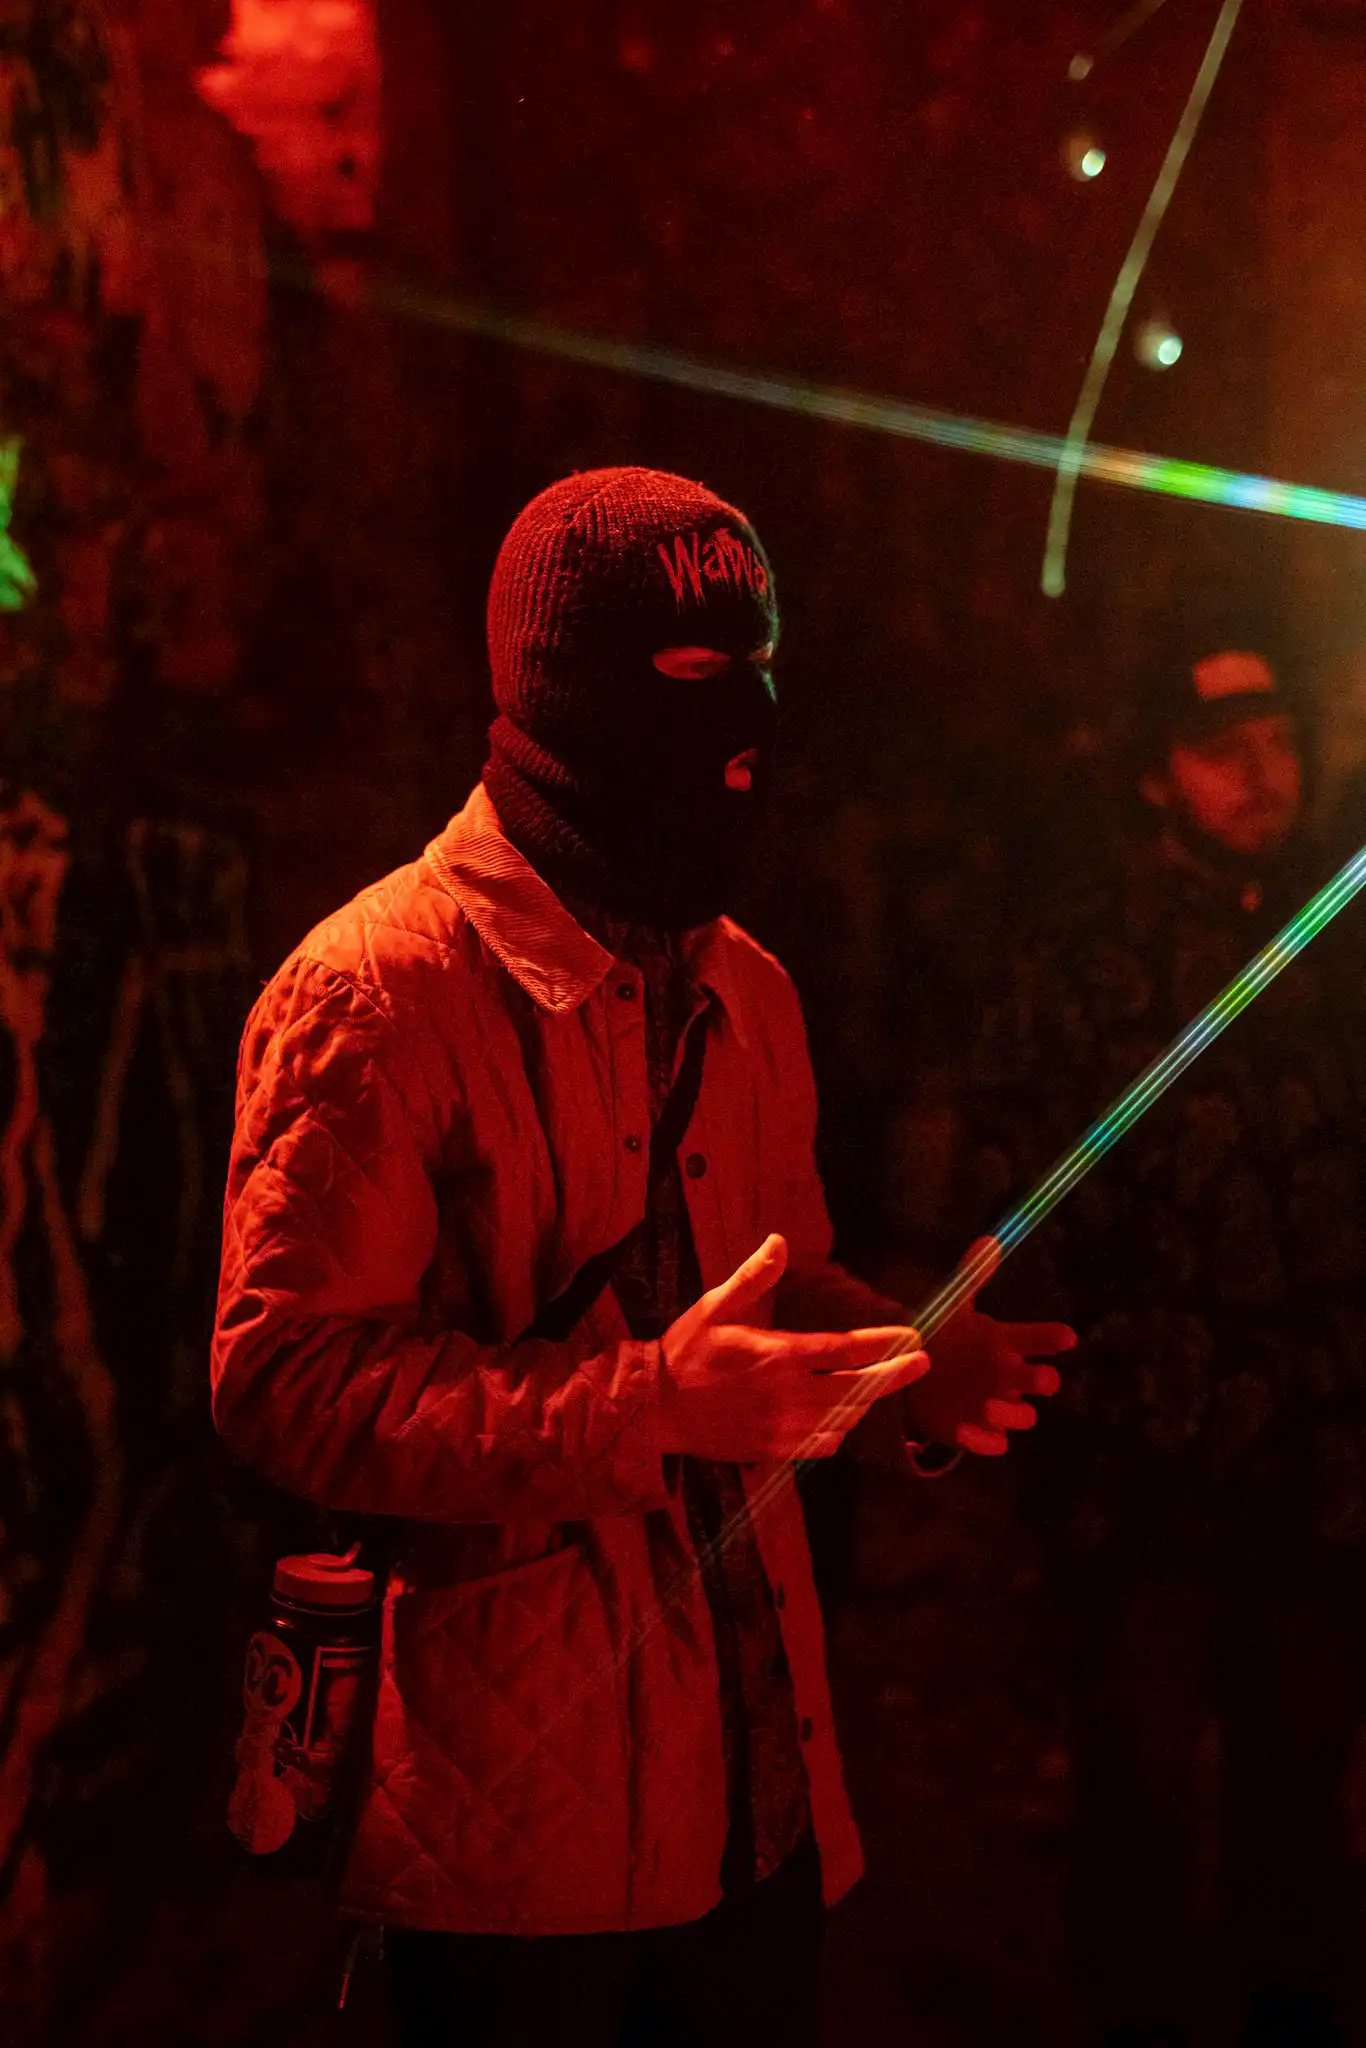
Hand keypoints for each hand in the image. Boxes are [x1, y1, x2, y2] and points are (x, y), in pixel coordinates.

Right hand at [660, 1233, 928, 1461]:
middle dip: (894, 1375)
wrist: (655, 1409)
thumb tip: (780, 1241)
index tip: (911, 1337)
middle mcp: (788, 1395)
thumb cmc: (686, 1351)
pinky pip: (823, 1444)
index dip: (883, 1343)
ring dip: (866, 1400)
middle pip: (857, 1388)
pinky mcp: (775, 1450)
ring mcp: (783, 1428)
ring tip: (881, 1383)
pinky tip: (843, 1417)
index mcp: (778, 1355)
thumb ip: (753, 1277)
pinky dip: (840, 1430)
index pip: (845, 1349)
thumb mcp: (714, 1306)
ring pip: (844, 1417)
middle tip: (921, 1363)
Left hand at [901, 1237, 1073, 1457]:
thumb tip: (989, 1239)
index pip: (1039, 1337)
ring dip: (1011, 1412)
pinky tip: (965, 1431)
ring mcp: (998, 1407)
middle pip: (1041, 1380)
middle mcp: (1010, 1377)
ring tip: (987, 1405)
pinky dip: (982, 1440)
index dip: (1053, 1338)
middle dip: (1042, 1379)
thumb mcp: (955, 1308)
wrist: (923, 1382)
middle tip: (1042, 1378)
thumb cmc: (950, 1341)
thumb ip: (972, 1276)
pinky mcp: (979, 1433)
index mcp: (1007, 1344)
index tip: (1066, 1336)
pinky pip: (992, 1443)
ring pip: (1023, 1416)